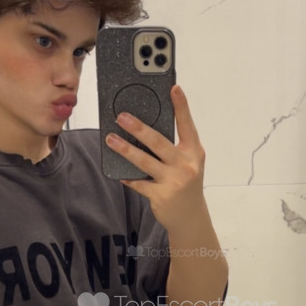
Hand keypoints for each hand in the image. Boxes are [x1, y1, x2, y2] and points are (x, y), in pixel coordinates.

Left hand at [105, 85, 204, 230]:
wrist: (190, 216)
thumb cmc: (186, 183)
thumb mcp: (187, 162)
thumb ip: (173, 146)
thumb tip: (144, 129)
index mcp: (194, 152)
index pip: (187, 125)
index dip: (181, 106)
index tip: (174, 88)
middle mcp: (185, 165)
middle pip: (159, 142)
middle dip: (139, 128)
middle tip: (122, 116)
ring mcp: (174, 181)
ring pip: (145, 162)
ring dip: (126, 150)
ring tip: (111, 139)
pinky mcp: (161, 196)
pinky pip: (139, 184)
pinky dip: (128, 178)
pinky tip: (119, 172)